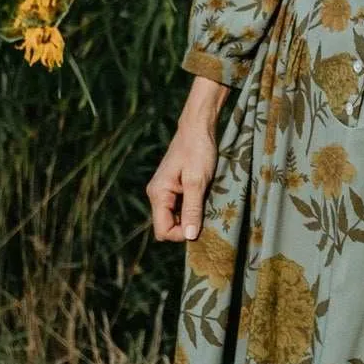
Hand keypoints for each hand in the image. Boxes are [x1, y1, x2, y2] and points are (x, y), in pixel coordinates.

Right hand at [146, 75, 225, 241]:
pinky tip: (203, 199)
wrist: (198, 127)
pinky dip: (191, 208)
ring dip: (190, 217)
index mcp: (158, 194)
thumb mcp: (197, 181)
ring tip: (206, 205)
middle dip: (185, 226)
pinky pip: (179, 207)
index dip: (180, 234)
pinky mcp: (173, 186)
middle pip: (167, 226)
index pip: (162, 231)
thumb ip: (192, 209)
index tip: (200, 225)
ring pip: (174, 217)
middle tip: (206, 215)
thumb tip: (189, 236)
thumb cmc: (198, 151)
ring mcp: (164, 190)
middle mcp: (157, 194)